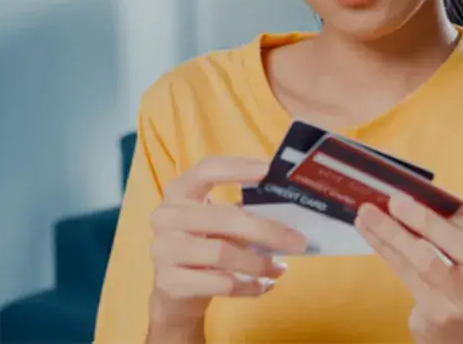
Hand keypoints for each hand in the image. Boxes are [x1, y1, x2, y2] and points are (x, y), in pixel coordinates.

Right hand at [147, 156, 307, 332]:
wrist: (172, 294)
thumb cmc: (202, 247)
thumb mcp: (216, 223)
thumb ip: (242, 211)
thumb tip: (289, 209)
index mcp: (180, 191)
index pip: (207, 170)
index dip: (238, 167)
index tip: (269, 170)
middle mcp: (166, 216)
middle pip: (224, 217)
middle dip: (266, 230)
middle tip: (297, 241)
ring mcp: (164, 250)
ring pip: (223, 253)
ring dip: (258, 262)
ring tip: (279, 267)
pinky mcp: (171, 282)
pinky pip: (222, 283)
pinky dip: (250, 285)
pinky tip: (264, 285)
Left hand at [355, 195, 462, 343]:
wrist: (460, 332)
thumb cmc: (462, 277)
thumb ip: (452, 225)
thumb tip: (411, 188)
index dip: (453, 205)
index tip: (422, 188)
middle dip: (426, 220)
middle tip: (394, 200)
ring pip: (428, 261)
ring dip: (394, 233)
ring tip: (367, 213)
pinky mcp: (439, 314)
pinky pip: (407, 274)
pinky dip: (385, 248)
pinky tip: (367, 230)